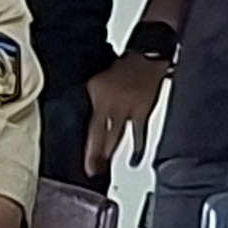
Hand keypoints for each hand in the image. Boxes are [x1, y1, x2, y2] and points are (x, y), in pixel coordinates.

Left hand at [82, 54, 167, 177]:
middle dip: (94, 153)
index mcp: (95, 94)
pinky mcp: (142, 112)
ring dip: (109, 152)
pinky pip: (138, 134)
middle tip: (90, 169)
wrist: (146, 58)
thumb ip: (93, 101)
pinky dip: (137, 148)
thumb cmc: (122, 69)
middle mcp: (108, 103)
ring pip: (115, 136)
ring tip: (103, 166)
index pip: (87, 123)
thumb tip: (88, 121)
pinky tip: (134, 159)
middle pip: (99, 134)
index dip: (85, 143)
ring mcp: (125, 109)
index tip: (81, 158)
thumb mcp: (98, 81)